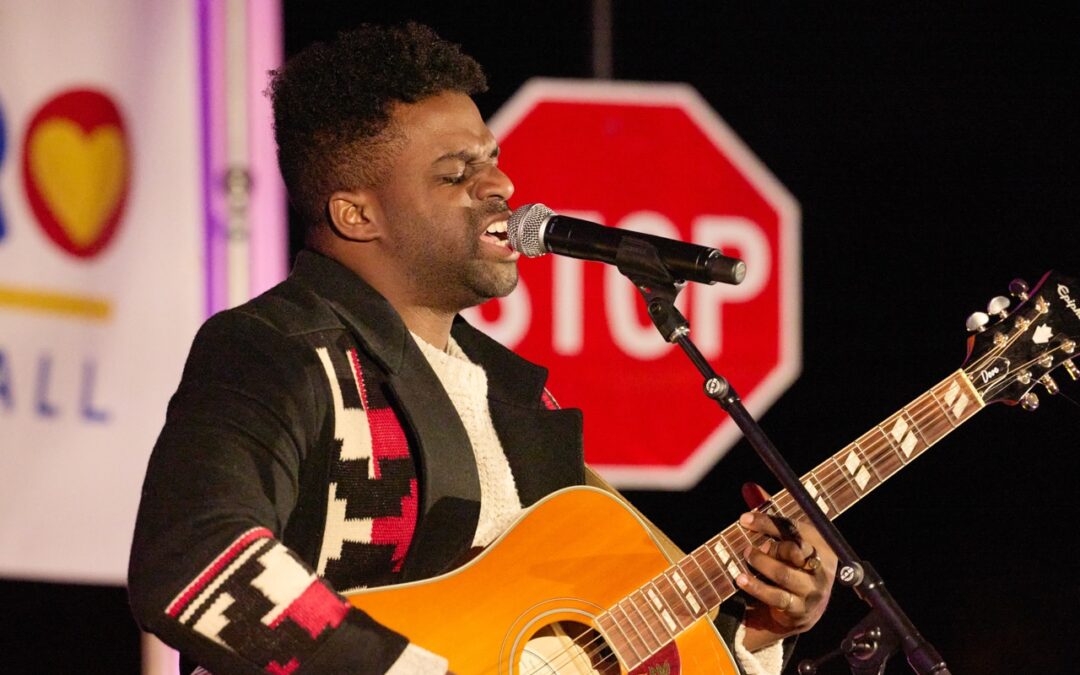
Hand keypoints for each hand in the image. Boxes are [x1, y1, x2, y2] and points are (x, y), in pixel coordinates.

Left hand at [734, 484, 836, 651]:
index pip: (794, 528)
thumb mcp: (786, 538)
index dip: (768, 522)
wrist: (806, 606)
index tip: (744, 519)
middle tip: (748, 546)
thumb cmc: (792, 562)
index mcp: (819, 542)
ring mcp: (812, 589)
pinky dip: (756, 587)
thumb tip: (749, 486)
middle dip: (770, 546)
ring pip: (785, 574)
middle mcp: (820, 566)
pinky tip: (740, 578)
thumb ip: (769, 514)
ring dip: (762, 565)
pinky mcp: (800, 610)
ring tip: (746, 557)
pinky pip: (776, 597)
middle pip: (794, 550)